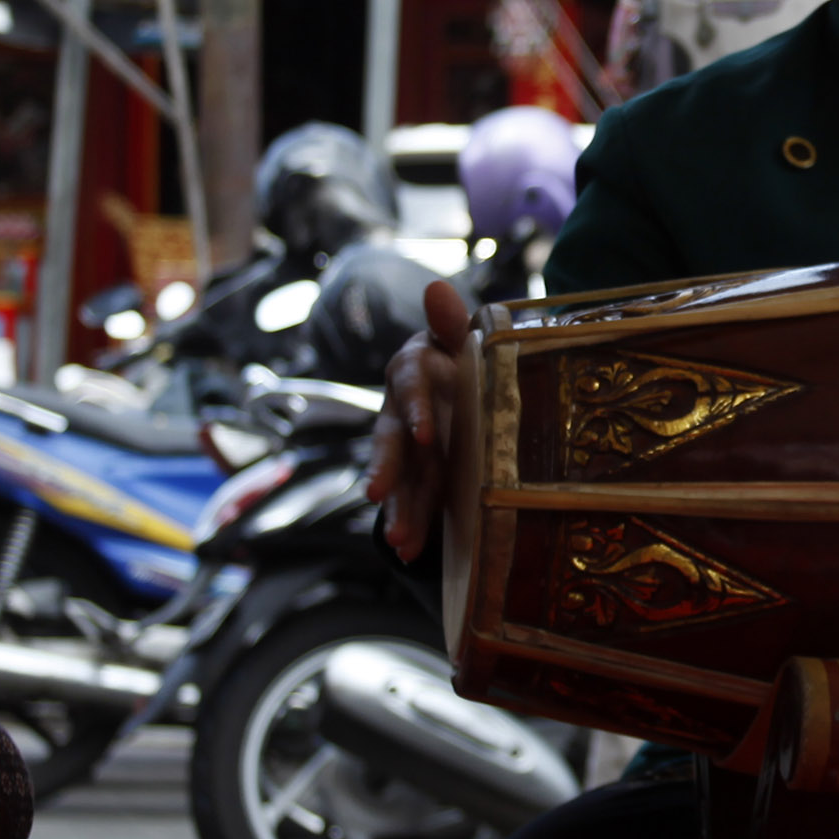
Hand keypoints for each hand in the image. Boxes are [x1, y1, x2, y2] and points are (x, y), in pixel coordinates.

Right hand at [365, 276, 474, 559]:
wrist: (462, 380)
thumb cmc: (460, 354)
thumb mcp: (457, 335)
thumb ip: (449, 319)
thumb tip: (436, 286)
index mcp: (415, 374)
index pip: (411, 389)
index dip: (416, 409)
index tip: (424, 434)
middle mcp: (404, 412)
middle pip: (391, 442)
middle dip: (386, 470)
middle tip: (377, 495)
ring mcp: (410, 447)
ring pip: (400, 478)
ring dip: (398, 509)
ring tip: (401, 542)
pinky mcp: (421, 473)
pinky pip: (414, 499)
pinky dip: (412, 523)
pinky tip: (410, 551)